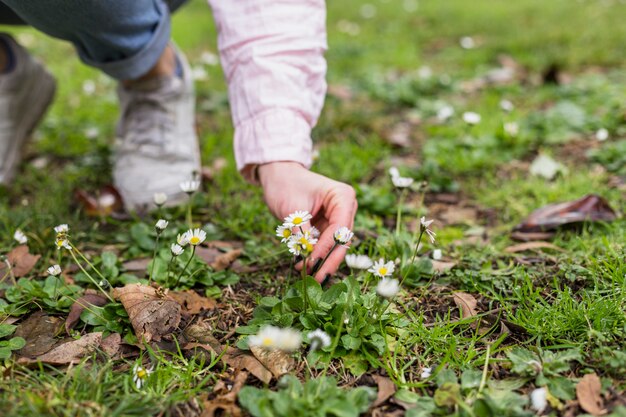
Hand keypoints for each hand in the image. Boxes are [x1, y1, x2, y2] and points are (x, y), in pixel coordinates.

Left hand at [258, 162, 357, 282]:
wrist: (278, 174)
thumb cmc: (285, 185)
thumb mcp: (293, 211)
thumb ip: (302, 234)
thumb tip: (306, 258)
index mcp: (343, 197)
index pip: (339, 228)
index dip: (327, 248)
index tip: (311, 262)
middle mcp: (346, 207)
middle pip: (341, 240)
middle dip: (328, 261)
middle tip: (316, 279)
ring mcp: (339, 217)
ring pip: (335, 246)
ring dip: (322, 262)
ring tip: (307, 276)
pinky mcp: (328, 225)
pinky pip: (325, 244)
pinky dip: (316, 256)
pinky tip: (304, 267)